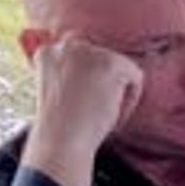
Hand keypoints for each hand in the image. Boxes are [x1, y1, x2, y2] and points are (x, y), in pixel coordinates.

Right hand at [22, 34, 142, 185]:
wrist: (62, 140)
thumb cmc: (61, 124)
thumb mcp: (59, 90)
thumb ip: (73, 74)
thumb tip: (100, 72)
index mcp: (48, 52)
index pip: (82, 56)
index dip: (89, 80)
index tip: (84, 100)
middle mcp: (67, 45)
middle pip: (104, 59)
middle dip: (105, 83)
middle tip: (95, 108)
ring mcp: (89, 52)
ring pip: (121, 68)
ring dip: (117, 91)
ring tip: (100, 113)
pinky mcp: (111, 62)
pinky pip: (136, 77)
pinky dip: (130, 99)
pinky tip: (112, 113)